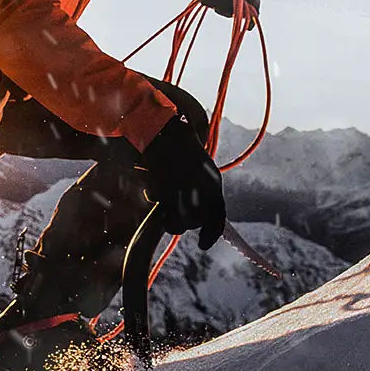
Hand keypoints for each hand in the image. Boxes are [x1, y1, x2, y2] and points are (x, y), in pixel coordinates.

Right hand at [141, 116, 225, 248]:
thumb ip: (200, 186)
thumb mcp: (197, 164)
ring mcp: (186, 187)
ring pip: (179, 220)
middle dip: (183, 221)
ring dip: (168, 216)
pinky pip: (160, 207)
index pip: (217, 215)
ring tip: (159, 200)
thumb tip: (197, 212)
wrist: (161, 125)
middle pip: (196, 220)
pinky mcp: (167, 185)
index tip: (202, 245)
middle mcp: (204, 186)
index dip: (211, 232)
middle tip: (170, 212)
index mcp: (214, 179)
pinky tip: (151, 188)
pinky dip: (154, 201)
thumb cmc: (177, 143)